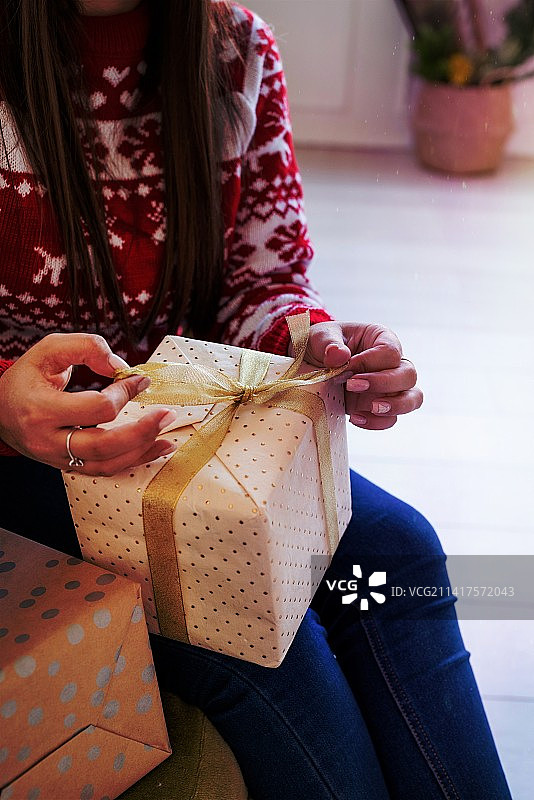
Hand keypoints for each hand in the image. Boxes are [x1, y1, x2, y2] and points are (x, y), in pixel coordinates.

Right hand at [0, 333, 176, 473]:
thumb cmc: (26, 378)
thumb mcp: (49, 350)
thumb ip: (86, 348)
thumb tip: (122, 367)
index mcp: (42, 409)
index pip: (96, 408)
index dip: (124, 393)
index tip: (140, 379)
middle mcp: (48, 440)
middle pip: (103, 445)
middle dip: (141, 432)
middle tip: (167, 414)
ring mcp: (57, 459)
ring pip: (106, 464)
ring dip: (142, 451)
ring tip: (168, 436)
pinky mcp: (67, 466)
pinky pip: (103, 470)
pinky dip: (132, 461)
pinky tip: (154, 450)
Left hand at [305, 321, 422, 429]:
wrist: (312, 364)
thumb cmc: (322, 345)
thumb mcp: (320, 337)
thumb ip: (329, 344)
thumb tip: (339, 356)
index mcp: (381, 338)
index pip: (391, 351)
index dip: (370, 361)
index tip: (346, 367)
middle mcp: (392, 363)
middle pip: (408, 374)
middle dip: (383, 383)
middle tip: (352, 386)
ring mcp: (389, 387)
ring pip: (413, 398)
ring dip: (395, 405)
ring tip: (372, 407)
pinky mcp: (380, 406)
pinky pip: (391, 419)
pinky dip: (377, 422)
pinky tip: (355, 417)